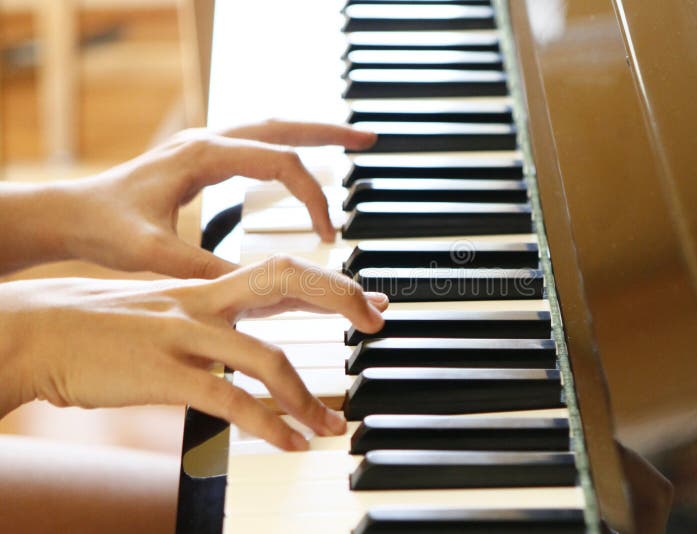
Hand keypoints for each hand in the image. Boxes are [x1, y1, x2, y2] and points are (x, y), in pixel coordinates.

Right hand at [0, 255, 387, 450]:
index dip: (331, 284)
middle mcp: (202, 302)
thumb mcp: (161, 312)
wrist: (33, 330)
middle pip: (285, 280)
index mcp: (204, 287)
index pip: (282, 273)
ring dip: (307, 392)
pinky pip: (229, 399)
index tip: (370, 299)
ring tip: (331, 424)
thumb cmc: (97, 326)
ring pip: (265, 354)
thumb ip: (206, 323)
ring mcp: (183, 334)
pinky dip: (267, 423)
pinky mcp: (162, 372)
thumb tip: (241, 346)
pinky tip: (289, 443)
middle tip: (377, 322)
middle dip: (338, 297)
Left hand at [58, 120, 374, 277]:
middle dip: (329, 134)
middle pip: (283, 126)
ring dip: (310, 133)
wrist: (70, 214)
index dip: (313, 197)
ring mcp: (204, 144)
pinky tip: (299, 162)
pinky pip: (254, 142)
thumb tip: (259, 295)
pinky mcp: (201, 157)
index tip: (329, 235)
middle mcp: (207, 140)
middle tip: (368, 141)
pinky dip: (286, 147)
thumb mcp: (158, 255)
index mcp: (203, 157)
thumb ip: (209, 271)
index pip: (279, 163)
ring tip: (349, 142)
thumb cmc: (106, 228)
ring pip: (270, 128)